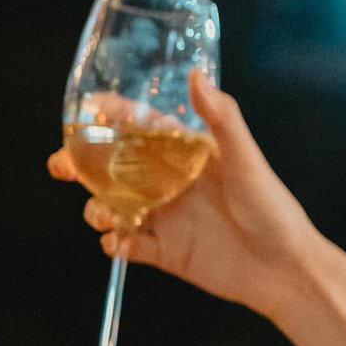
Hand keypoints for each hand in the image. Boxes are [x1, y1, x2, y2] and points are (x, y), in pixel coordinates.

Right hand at [48, 74, 321, 320]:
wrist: (285, 269)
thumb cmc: (273, 208)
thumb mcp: (246, 160)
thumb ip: (221, 119)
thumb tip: (196, 75)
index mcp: (188, 155)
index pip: (143, 128)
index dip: (114, 117)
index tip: (87, 108)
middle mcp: (172, 183)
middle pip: (115, 168)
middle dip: (83, 165)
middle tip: (61, 164)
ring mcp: (167, 218)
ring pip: (114, 206)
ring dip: (97, 206)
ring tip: (101, 213)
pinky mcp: (166, 252)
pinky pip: (127, 245)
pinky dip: (115, 244)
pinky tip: (118, 242)